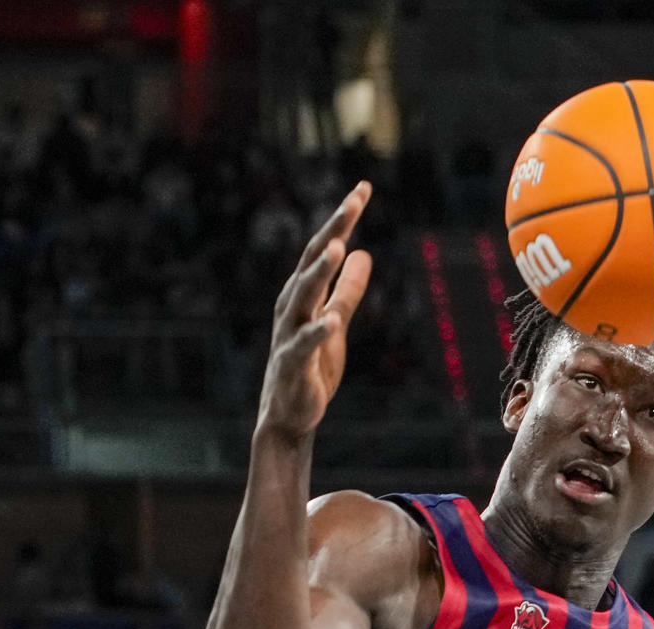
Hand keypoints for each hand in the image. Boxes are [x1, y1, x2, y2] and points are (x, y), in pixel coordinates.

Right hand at [256, 182, 374, 442]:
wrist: (290, 414)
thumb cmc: (312, 366)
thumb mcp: (337, 321)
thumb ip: (348, 290)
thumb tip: (363, 253)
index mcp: (303, 294)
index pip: (323, 248)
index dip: (342, 219)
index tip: (363, 188)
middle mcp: (292, 306)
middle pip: (313, 261)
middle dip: (333, 230)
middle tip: (353, 202)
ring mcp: (290, 334)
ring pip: (302, 296)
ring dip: (319, 272)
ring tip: (337, 247)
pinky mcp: (293, 365)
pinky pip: (304, 345)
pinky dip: (316, 332)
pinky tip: (330, 321)